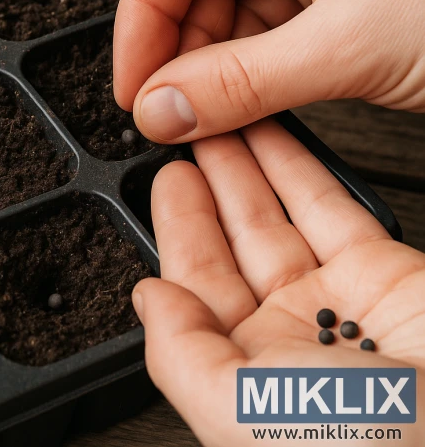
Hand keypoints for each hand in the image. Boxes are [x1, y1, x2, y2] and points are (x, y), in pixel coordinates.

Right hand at [113, 0, 424, 142]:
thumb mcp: (354, 44)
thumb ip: (243, 81)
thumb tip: (159, 109)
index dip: (144, 11)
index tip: (134, 80)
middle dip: (179, 49)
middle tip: (167, 111)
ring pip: (231, 9)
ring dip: (212, 69)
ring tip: (205, 119)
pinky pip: (269, 33)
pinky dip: (250, 76)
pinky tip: (240, 110)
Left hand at [131, 119, 424, 444]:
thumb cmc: (368, 446)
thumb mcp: (243, 408)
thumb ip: (181, 354)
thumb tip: (148, 300)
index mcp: (244, 370)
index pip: (197, 284)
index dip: (179, 228)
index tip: (168, 179)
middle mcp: (287, 335)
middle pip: (233, 246)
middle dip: (209, 189)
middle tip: (191, 136)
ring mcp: (338, 302)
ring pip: (279, 221)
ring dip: (248, 171)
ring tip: (224, 123)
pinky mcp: (387, 274)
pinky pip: (332, 211)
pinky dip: (301, 170)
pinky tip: (276, 140)